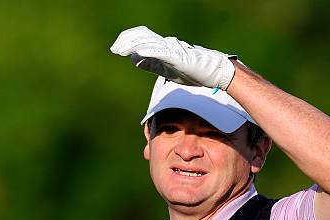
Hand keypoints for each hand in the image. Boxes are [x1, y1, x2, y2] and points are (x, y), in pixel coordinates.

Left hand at [110, 26, 235, 89]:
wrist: (215, 72)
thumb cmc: (194, 72)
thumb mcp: (168, 70)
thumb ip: (152, 64)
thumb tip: (135, 59)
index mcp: (164, 47)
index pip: (142, 38)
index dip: (128, 41)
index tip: (117, 49)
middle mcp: (167, 44)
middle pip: (143, 36)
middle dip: (126, 41)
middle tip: (114, 49)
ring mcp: (173, 50)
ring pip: (149, 42)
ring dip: (133, 45)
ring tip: (120, 50)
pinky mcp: (179, 58)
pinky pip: (162, 52)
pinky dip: (149, 51)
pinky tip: (138, 53)